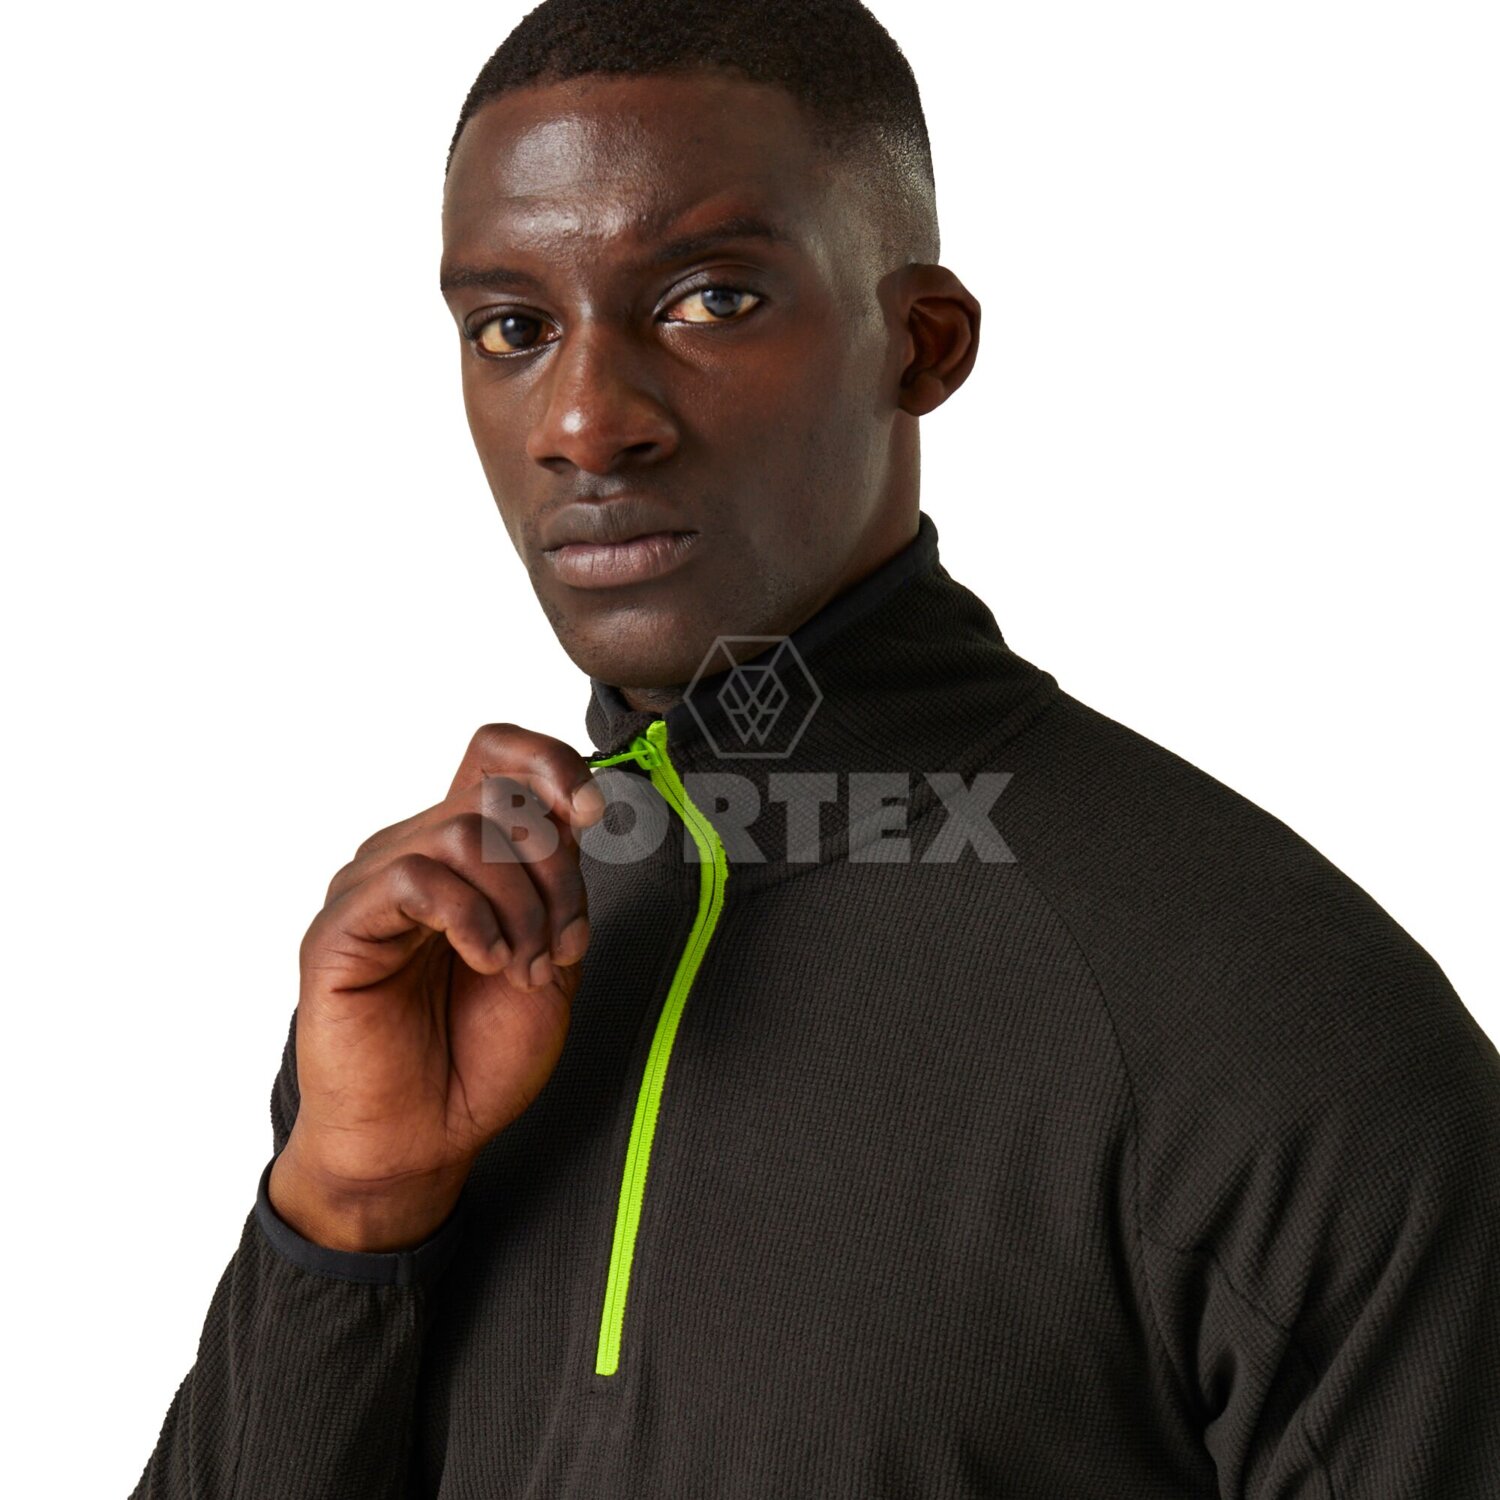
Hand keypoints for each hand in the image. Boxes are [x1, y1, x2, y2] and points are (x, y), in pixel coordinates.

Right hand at [270, 722, 605, 1249]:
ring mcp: (374, 885)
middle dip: (556, 870)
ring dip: (520, 905)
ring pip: (464, 833)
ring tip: (520, 967)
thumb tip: (577, 810)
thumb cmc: (480, 1054)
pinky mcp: (343, 928)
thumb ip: (561, 882)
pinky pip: (415, 879)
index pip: (495, 753)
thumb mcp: (552, 955)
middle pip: (499, 798)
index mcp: (468, 854)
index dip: (548, 762)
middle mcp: (416, 853)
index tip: (591, 812)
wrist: (426, 1138)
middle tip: (561, 944)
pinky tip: (484, 961)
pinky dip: (470, 919)